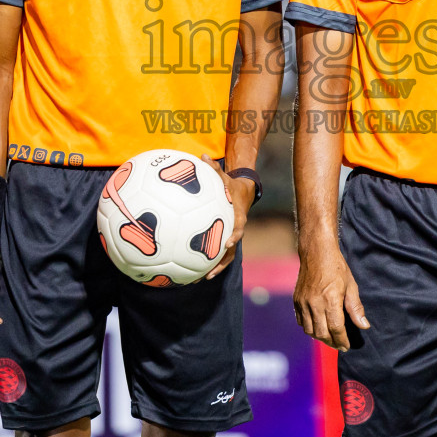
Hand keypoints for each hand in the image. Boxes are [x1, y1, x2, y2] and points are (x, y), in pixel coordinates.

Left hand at [204, 156, 256, 281]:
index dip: (234, 236)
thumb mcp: (224, 177)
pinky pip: (218, 254)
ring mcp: (231, 237)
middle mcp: (236, 230)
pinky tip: (192, 271)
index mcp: (237, 216)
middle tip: (208, 274)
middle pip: (231, 251)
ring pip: (225, 257)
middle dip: (220, 264)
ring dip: (214, 269)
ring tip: (198, 280)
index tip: (226, 244)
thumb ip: (214, 168)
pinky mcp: (225, 240)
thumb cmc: (231, 185)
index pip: (239, 228)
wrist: (244, 193)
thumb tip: (202, 155)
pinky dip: (208, 263)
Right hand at [293, 238, 368, 350]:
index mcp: (330, 300)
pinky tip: (317, 328)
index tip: (347, 346)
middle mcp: (315, 303)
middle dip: (332, 342)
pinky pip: (301, 321)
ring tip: (329, 338)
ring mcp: (303, 302)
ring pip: (309, 330)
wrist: (316, 252)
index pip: (336, 329)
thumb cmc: (336, 267)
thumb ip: (356, 308)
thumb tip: (364, 326)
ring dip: (320, 337)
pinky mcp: (296, 300)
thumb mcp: (351, 285)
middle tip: (339, 345)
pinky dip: (308, 328)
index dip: (342, 340)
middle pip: (322, 333)